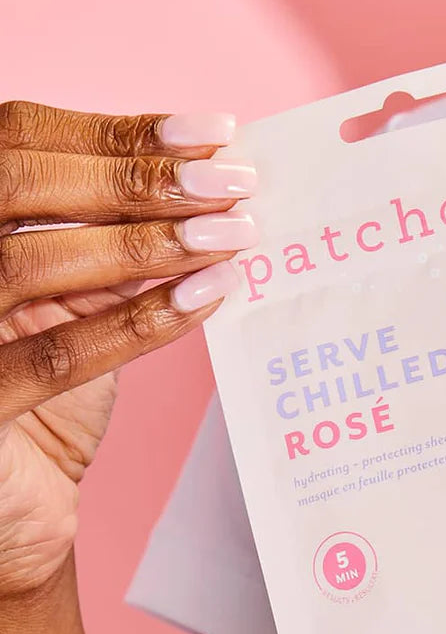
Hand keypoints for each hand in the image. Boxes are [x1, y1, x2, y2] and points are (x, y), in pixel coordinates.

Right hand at [0, 101, 256, 596]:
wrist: (12, 502)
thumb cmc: (42, 387)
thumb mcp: (71, 298)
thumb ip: (107, 243)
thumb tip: (204, 187)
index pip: (21, 141)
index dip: (120, 131)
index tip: (214, 134)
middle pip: (19, 184)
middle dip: (138, 178)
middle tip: (235, 182)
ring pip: (35, 263)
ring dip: (151, 243)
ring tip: (236, 234)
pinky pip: (59, 356)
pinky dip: (141, 320)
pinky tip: (210, 294)